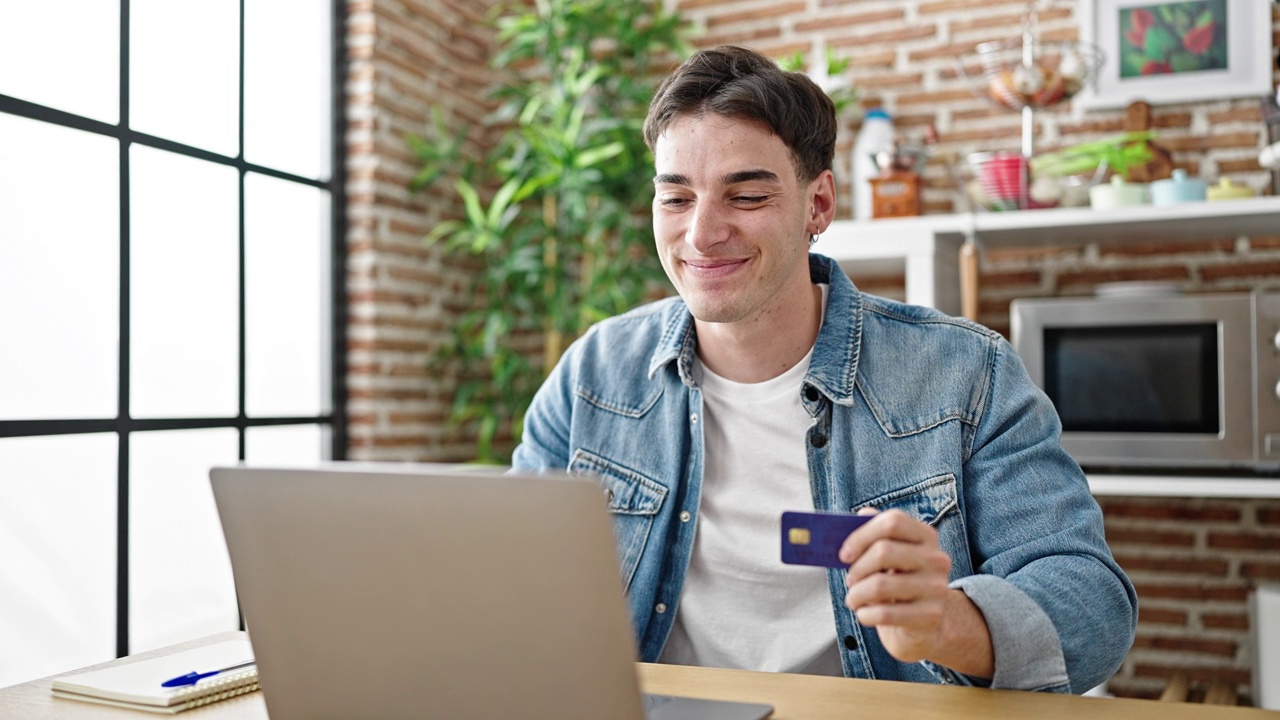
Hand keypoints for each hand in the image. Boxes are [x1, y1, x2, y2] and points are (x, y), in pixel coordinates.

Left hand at [837, 508, 955, 663]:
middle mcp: (936, 559)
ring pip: (880, 585)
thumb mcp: (891, 556)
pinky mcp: (931, 615)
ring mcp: (936, 588)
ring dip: (856, 594)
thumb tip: (860, 515)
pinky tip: (864, 614)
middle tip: (850, 580)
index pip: (892, 522)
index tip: (844, 554)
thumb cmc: (900, 583)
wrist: (926, 623)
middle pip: (884, 551)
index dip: (862, 535)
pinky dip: (865, 614)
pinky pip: (884, 613)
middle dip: (857, 568)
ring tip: (853, 599)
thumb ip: (877, 535)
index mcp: (926, 536)